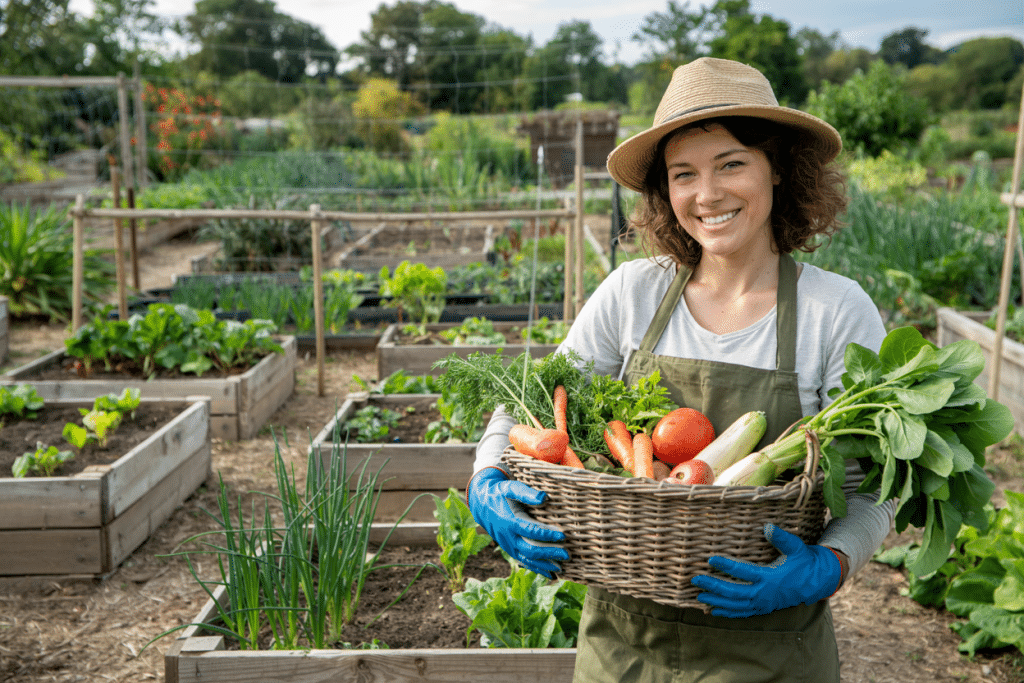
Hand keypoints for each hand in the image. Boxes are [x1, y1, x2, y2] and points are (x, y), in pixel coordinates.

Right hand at [467, 466, 567, 577]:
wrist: (482, 503)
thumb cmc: (500, 493)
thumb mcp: (510, 488)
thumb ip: (526, 493)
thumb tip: (544, 497)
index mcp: (509, 521)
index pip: (530, 531)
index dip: (547, 535)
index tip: (563, 535)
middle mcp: (508, 537)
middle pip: (530, 549)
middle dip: (549, 553)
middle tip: (567, 554)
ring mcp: (508, 545)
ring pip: (527, 559)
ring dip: (544, 564)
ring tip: (561, 567)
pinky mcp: (509, 549)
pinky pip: (523, 562)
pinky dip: (536, 568)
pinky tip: (549, 574)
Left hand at [691, 524, 841, 617]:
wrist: (817, 582)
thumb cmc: (804, 561)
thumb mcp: (796, 547)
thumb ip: (781, 538)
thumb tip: (767, 526)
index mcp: (770, 577)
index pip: (744, 572)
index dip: (726, 566)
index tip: (710, 559)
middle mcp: (765, 593)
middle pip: (734, 592)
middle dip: (714, 586)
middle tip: (696, 580)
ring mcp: (763, 603)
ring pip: (736, 605)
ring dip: (717, 602)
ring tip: (700, 597)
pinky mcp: (764, 608)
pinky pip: (743, 613)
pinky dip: (728, 613)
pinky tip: (714, 612)